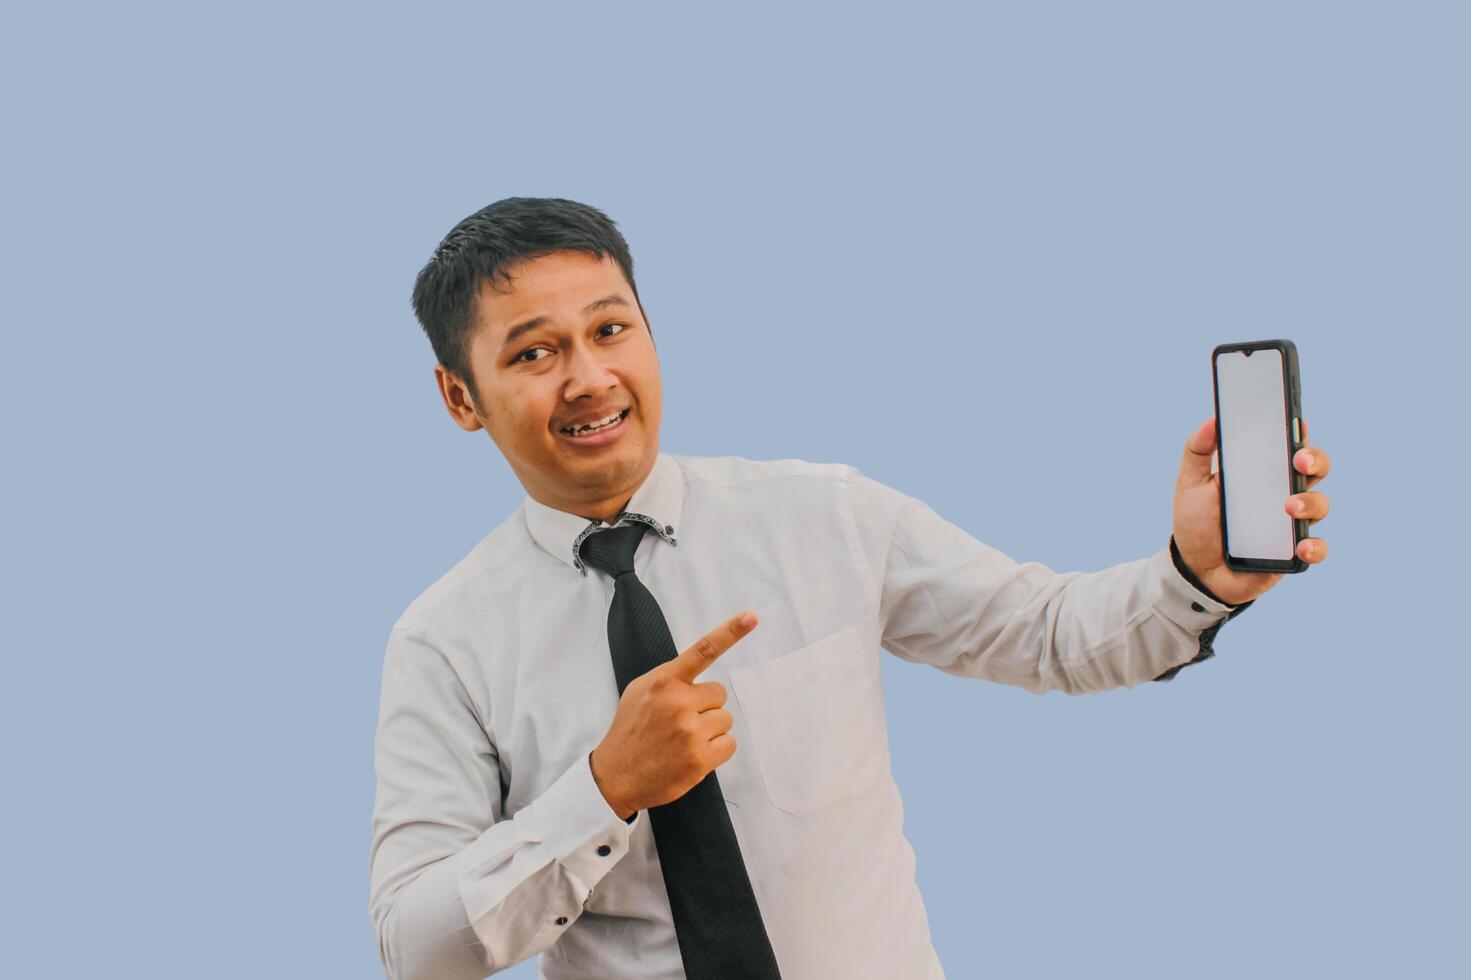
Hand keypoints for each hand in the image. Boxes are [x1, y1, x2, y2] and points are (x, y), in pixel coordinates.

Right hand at [590, 611, 757, 819]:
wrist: (616, 775)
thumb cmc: (630, 731)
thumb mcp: (639, 691)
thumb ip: (669, 679)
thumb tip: (695, 674)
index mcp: (664, 681)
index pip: (703, 650)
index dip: (730, 632)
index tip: (751, 617)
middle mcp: (678, 702)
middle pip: (719, 694)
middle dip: (705, 707)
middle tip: (680, 722)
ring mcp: (690, 730)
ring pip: (725, 720)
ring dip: (710, 730)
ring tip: (683, 741)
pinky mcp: (700, 758)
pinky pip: (729, 744)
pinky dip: (716, 751)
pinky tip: (693, 755)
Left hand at [1173, 416, 1331, 605]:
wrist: (1194, 569)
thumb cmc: (1197, 522)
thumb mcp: (1190, 484)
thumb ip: (1197, 451)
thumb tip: (1211, 419)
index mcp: (1263, 472)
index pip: (1289, 446)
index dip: (1298, 432)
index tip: (1297, 423)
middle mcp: (1284, 494)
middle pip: (1315, 469)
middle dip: (1315, 460)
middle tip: (1299, 460)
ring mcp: (1291, 523)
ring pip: (1320, 505)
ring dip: (1311, 503)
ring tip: (1289, 507)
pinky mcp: (1292, 553)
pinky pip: (1316, 549)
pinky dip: (1314, 547)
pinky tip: (1300, 547)